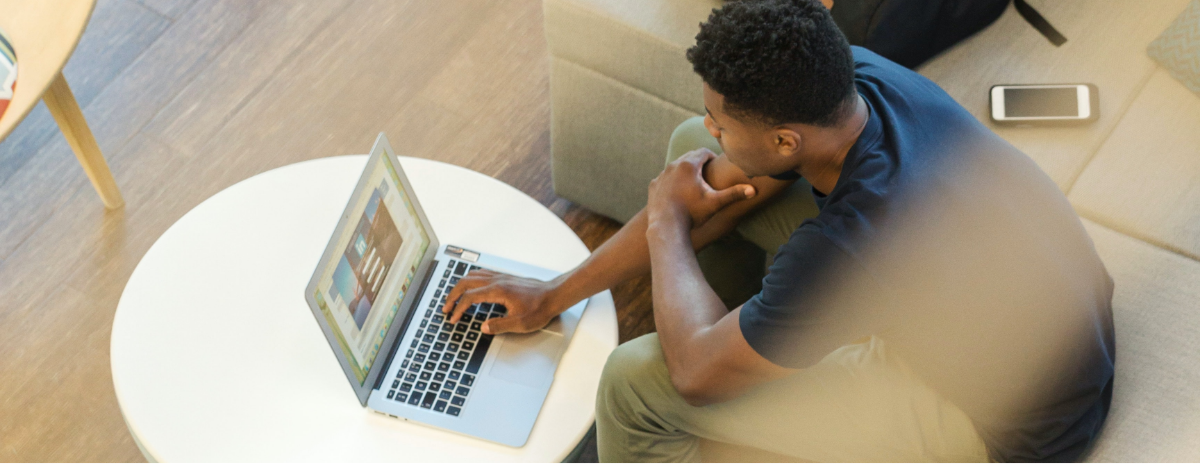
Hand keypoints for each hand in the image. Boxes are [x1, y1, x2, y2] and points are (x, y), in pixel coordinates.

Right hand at [442, 269, 560, 334]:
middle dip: (452, 295)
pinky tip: (471, 286)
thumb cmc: (540, 308)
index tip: (452, 318)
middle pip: (466, 283)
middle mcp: (497, 281)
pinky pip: (482, 274)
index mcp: (498, 291)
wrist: (554, 295)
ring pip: (472, 276)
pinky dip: (470, 280)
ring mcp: (501, 277)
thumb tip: (483, 327)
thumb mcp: (520, 324)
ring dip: (460, 286)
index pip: (470, 298)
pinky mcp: (505, 277)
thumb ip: (499, 325)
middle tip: (445, 307)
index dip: (458, 309)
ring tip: (454, 297)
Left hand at [647, 148, 755, 228]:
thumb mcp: (715, 203)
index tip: (716, 165)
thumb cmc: (692, 213)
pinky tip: (678, 191)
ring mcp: (661, 175)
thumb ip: (734, 194)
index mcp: (689, 165)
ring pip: (675, 167)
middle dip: (698, 163)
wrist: (666, 226)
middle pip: (689, 157)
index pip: (703, 152)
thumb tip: (754, 190)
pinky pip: (665, 178)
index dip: (712, 157)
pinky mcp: (653, 185)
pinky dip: (672, 181)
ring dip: (685, 171)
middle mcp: (673, 166)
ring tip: (694, 182)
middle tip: (707, 172)